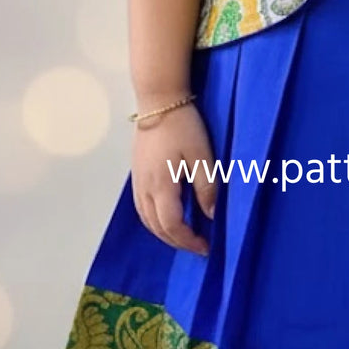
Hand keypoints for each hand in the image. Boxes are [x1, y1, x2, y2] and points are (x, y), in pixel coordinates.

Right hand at [131, 103, 218, 255]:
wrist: (159, 101)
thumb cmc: (183, 126)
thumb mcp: (202, 156)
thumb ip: (207, 188)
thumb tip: (211, 215)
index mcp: (161, 186)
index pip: (171, 226)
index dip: (187, 241)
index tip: (205, 247)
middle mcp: (144, 188)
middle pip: (156, 227)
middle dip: (176, 241)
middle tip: (197, 246)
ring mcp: (137, 181)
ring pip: (146, 219)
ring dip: (164, 232)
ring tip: (183, 236)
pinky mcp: (137, 173)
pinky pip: (141, 207)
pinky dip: (154, 219)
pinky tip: (167, 216)